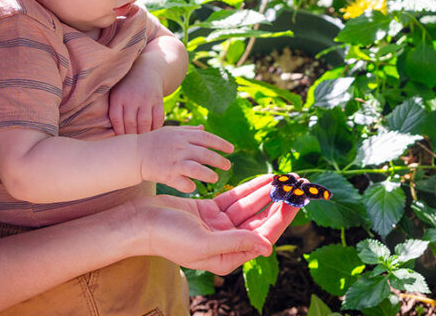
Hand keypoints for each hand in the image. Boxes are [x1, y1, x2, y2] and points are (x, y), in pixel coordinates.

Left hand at [108, 63, 164, 134]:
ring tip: (141, 140)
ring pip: (144, 123)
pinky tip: (151, 132)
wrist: (145, 70)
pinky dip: (155, 128)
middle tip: (131, 144)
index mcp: (118, 97)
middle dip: (131, 137)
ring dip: (143, 135)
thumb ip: (113, 110)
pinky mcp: (158, 100)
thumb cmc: (126, 88)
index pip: (117, 120)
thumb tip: (111, 136)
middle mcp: (132, 98)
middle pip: (131, 124)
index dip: (118, 133)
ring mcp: (146, 99)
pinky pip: (158, 119)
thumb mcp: (115, 93)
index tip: (120, 140)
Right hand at [129, 175, 299, 274]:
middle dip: (277, 204)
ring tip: (282, 179)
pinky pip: (234, 198)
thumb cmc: (168, 237)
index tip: (295, 203)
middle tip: (294, 188)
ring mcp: (219, 226)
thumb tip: (267, 246)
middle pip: (259, 221)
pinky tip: (262, 179)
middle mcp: (227, 243)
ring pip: (248, 207)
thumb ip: (236, 242)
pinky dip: (248, 189)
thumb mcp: (204, 243)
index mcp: (228, 257)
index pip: (262, 237)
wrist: (140, 222)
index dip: (280, 219)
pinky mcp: (209, 211)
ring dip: (264, 193)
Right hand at [136, 126, 231, 192]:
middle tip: (228, 166)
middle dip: (219, 160)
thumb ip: (188, 130)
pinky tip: (192, 186)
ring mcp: (174, 161)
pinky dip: (189, 186)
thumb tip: (204, 128)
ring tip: (214, 178)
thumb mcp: (171, 132)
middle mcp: (180, 147)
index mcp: (182, 135)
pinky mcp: (167, 175)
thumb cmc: (154, 142)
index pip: (207, 138)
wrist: (134, 153)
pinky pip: (183, 183)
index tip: (231, 149)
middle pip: (205, 154)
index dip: (221, 143)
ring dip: (208, 174)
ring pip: (197, 169)